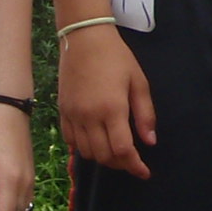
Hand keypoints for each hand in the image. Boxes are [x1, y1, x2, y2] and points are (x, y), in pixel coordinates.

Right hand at [58, 26, 155, 177]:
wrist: (84, 38)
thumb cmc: (116, 57)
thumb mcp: (139, 82)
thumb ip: (145, 114)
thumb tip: (149, 142)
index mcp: (112, 109)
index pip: (122, 150)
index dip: (134, 166)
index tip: (144, 172)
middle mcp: (90, 116)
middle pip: (103, 156)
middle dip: (120, 164)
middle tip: (132, 161)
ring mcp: (73, 115)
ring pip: (86, 152)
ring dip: (102, 158)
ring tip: (115, 152)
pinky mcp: (62, 111)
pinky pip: (70, 141)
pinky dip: (83, 148)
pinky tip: (95, 142)